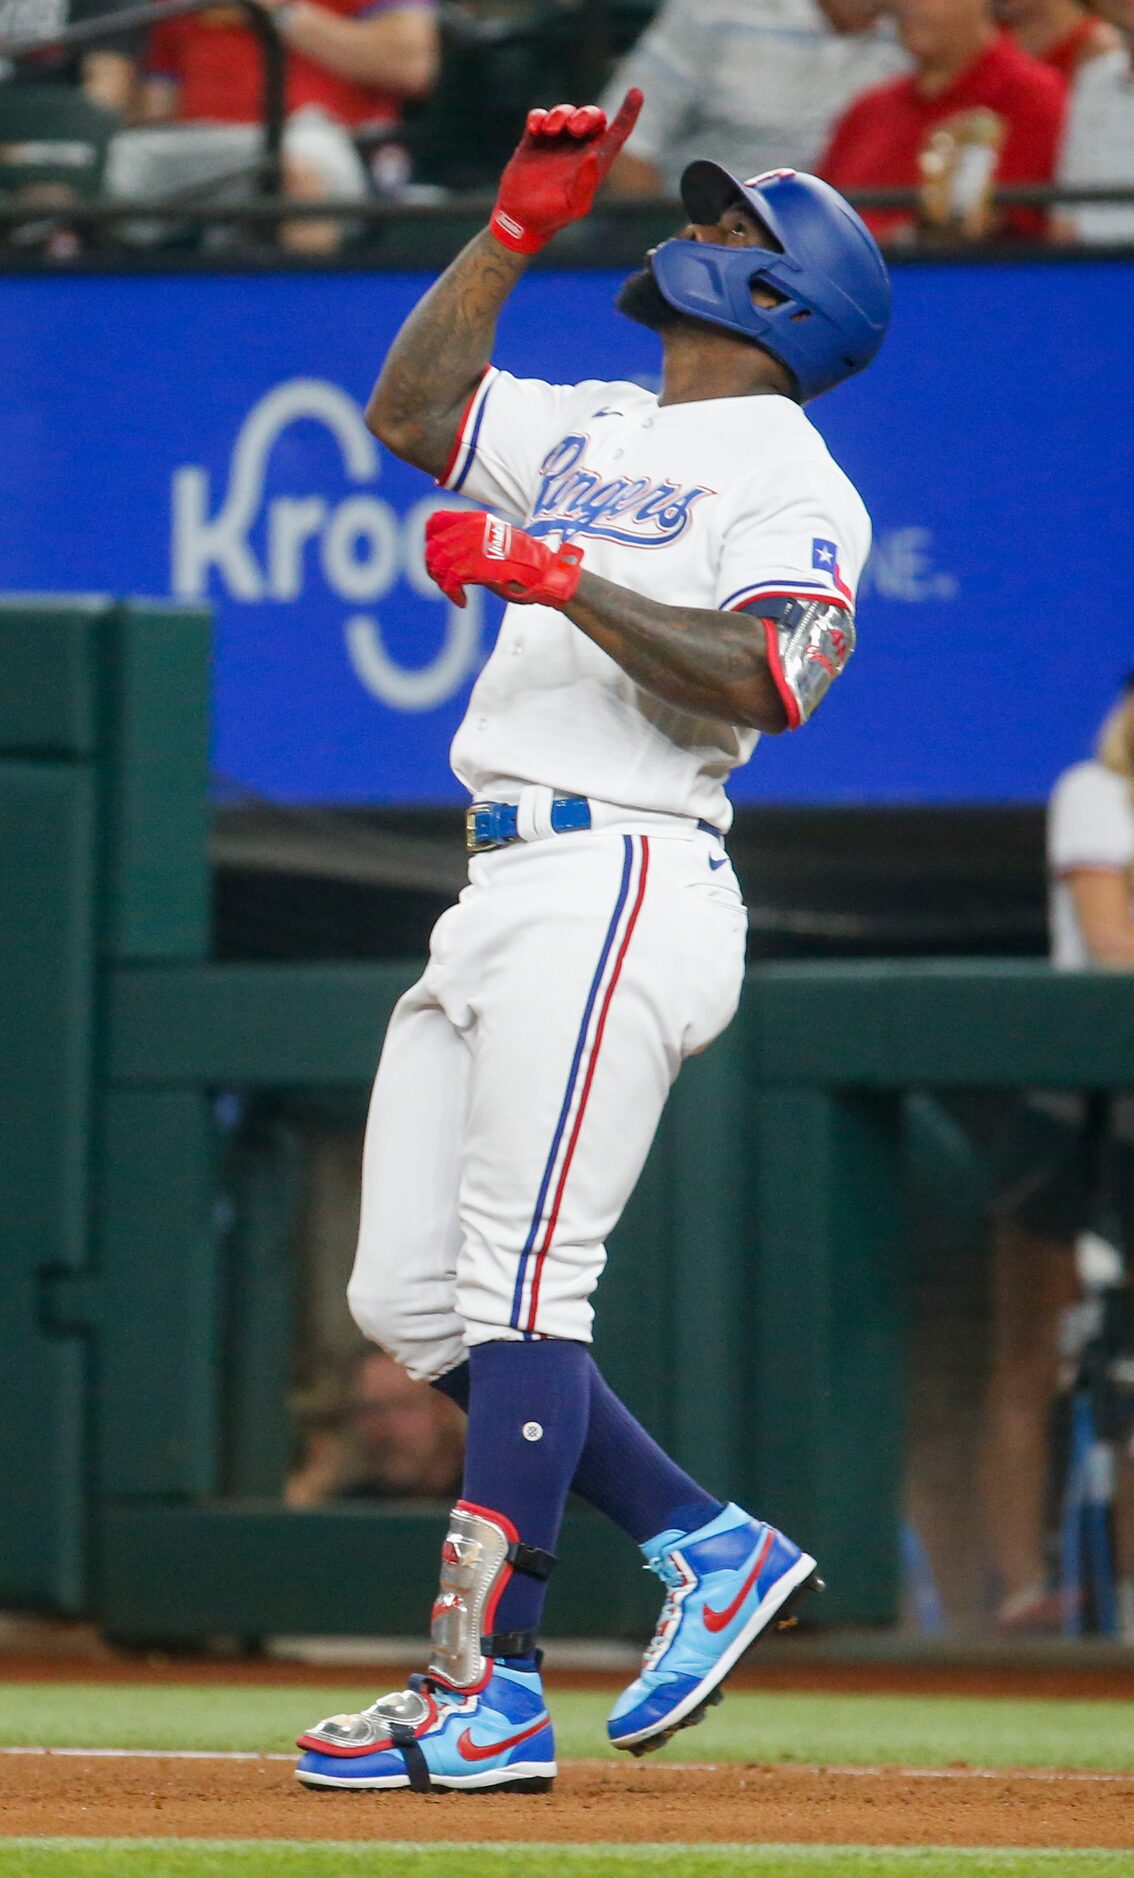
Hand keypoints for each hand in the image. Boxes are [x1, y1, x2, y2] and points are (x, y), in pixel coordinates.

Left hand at [425, 510, 583, 608]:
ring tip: (455, 593)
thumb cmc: (522, 566)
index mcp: (476, 520)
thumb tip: (444, 557)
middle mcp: (473, 528)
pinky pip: (450, 579)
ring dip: (442, 583)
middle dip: (434, 569)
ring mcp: (476, 545)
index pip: (435, 522)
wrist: (546, 575)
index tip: (437, 561)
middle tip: (446, 584)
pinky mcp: (479, 565)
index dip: (430, 542)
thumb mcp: (493, 545)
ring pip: (438, 562)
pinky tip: (463, 602)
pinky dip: (452, 593)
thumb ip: (469, 546)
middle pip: (433, 547)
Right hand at [490, 88, 643, 254]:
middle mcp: (579, 147)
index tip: (636, 93)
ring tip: (548, 131)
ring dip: (559, 115)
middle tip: (573, 129)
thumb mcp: (574, 206)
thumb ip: (586, 183)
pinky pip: (539, 115)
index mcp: (596, 162)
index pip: (618, 132)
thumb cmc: (552, 217)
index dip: (629, 112)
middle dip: (586, 115)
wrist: (520, 219)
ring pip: (566, 111)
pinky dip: (539, 117)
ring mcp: (557, 141)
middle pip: (593, 116)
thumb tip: (592, 154)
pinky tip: (534, 130)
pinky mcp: (535, 138)